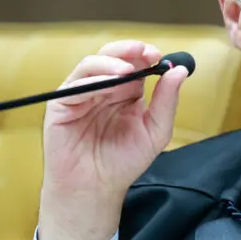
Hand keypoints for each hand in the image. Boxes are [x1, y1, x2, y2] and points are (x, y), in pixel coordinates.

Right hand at [37, 40, 189, 239]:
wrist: (96, 189)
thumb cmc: (123, 163)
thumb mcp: (155, 132)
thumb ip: (167, 101)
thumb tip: (179, 70)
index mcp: (126, 92)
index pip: (134, 62)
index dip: (145, 54)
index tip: (159, 55)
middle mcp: (103, 89)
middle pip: (112, 56)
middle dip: (128, 50)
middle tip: (143, 52)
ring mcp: (81, 95)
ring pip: (91, 65)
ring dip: (110, 63)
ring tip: (126, 70)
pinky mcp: (61, 105)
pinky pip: (74, 85)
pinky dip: (91, 81)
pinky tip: (107, 85)